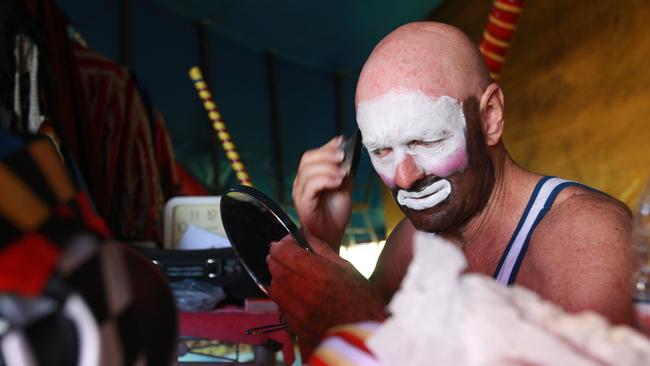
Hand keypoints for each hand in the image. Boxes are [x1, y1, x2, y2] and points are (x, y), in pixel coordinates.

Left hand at [267, 232, 386, 357]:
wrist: (369, 338)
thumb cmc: (363, 301)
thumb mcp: (346, 267)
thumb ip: (320, 249)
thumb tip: (302, 235)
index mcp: (318, 275)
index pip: (282, 251)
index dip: (283, 243)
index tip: (290, 243)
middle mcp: (304, 294)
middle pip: (274, 268)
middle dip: (278, 258)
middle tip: (290, 256)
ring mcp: (298, 313)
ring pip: (274, 287)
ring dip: (280, 277)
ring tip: (295, 276)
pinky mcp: (296, 328)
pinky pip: (281, 306)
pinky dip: (285, 296)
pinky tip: (300, 294)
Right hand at [292, 136, 352, 249]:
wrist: (332, 236)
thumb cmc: (335, 214)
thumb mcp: (343, 186)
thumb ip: (342, 169)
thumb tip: (345, 150)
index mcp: (309, 176)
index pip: (313, 155)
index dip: (327, 147)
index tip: (341, 142)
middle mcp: (301, 182)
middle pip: (307, 159)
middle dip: (326, 155)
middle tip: (342, 157)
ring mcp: (300, 192)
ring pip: (309, 170)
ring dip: (328, 168)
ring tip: (342, 174)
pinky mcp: (303, 202)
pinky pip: (311, 185)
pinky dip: (325, 180)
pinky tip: (337, 182)